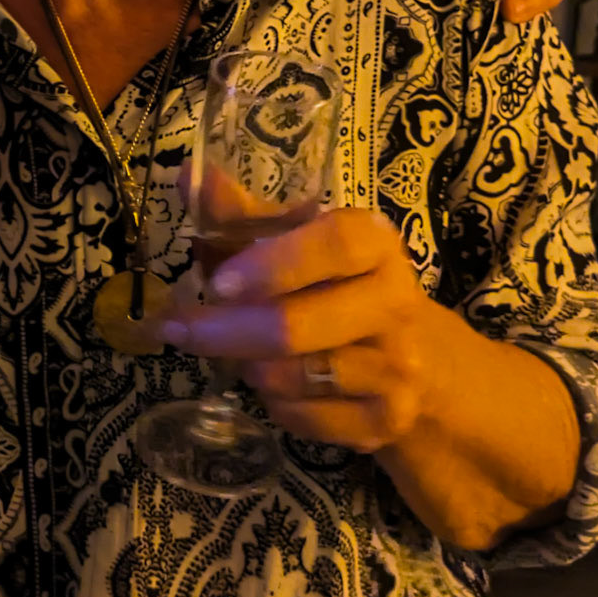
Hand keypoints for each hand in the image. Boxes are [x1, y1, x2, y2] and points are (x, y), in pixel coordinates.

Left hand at [161, 208, 447, 451]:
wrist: (419, 360)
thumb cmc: (337, 285)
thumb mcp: (297, 242)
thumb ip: (239, 213)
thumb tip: (185, 176)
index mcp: (375, 243)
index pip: (336, 244)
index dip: (275, 263)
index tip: (219, 283)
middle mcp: (395, 301)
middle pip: (296, 326)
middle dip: (224, 331)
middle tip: (178, 327)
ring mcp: (396, 366)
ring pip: (291, 376)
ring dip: (245, 366)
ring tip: (235, 350)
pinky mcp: (386, 420)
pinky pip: (302, 418)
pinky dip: (272, 402)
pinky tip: (273, 384)